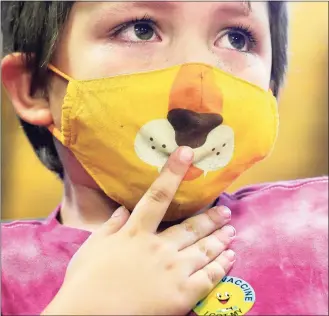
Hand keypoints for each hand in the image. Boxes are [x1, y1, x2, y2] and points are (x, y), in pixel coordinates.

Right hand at [42, 147, 235, 314]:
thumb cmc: (86, 281)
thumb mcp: (93, 246)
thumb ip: (110, 225)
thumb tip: (123, 209)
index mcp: (137, 233)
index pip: (158, 195)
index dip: (173, 172)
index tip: (186, 153)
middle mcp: (160, 247)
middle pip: (192, 226)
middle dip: (211, 216)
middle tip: (225, 210)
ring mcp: (174, 271)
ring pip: (205, 249)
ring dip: (220, 238)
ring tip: (231, 230)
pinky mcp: (182, 295)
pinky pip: (208, 277)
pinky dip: (222, 266)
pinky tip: (230, 258)